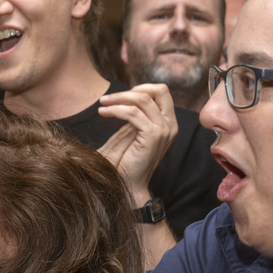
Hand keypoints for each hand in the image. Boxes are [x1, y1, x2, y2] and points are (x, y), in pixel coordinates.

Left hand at [97, 83, 177, 200]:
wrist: (129, 184)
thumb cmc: (128, 161)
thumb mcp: (134, 133)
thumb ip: (136, 116)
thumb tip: (128, 97)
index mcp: (168, 122)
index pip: (161, 92)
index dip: (141, 88)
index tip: (120, 96)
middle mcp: (170, 124)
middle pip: (159, 90)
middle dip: (132, 89)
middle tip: (109, 98)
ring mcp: (163, 129)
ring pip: (142, 99)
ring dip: (118, 98)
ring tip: (102, 104)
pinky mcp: (153, 135)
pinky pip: (133, 112)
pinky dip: (116, 110)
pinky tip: (103, 113)